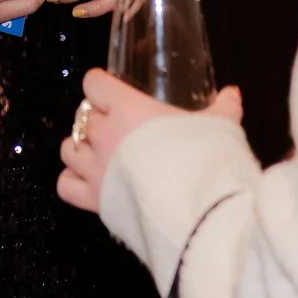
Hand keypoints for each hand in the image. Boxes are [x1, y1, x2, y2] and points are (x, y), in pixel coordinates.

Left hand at [57, 67, 242, 212]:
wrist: (200, 213)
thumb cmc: (207, 161)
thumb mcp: (221, 127)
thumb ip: (223, 108)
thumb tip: (231, 94)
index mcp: (129, 109)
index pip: (93, 84)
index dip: (101, 87)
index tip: (112, 93)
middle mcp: (105, 136)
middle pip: (82, 116)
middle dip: (96, 119)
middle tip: (117, 128)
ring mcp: (96, 169)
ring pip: (68, 149)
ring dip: (80, 148)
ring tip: (99, 154)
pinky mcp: (94, 201)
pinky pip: (65, 186)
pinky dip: (72, 182)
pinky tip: (89, 182)